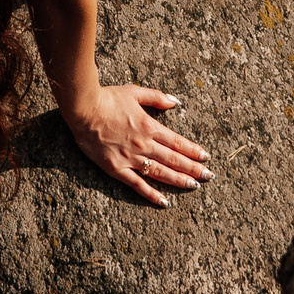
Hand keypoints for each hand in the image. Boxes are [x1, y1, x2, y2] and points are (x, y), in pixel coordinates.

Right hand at [65, 85, 212, 206]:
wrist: (84, 109)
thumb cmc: (108, 98)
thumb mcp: (135, 92)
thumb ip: (157, 97)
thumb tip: (176, 102)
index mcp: (150, 126)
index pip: (177, 142)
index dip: (193, 150)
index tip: (206, 157)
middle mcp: (144, 145)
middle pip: (174, 159)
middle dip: (193, 168)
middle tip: (209, 176)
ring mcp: (131, 158)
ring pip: (161, 173)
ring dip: (179, 180)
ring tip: (194, 187)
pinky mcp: (117, 169)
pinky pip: (137, 185)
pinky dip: (152, 194)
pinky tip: (164, 202)